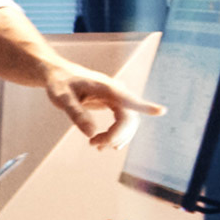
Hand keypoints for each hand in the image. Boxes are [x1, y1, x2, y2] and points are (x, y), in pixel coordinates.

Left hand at [43, 63, 159, 149]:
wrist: (58, 74)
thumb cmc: (59, 83)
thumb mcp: (61, 98)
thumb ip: (76, 114)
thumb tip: (91, 133)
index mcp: (106, 87)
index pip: (128, 99)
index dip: (145, 107)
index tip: (161, 111)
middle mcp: (115, 91)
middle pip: (128, 118)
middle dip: (115, 136)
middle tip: (94, 145)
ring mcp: (116, 97)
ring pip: (128, 122)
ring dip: (116, 137)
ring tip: (96, 145)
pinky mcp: (114, 103)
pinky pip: (123, 121)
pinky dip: (116, 134)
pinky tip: (105, 143)